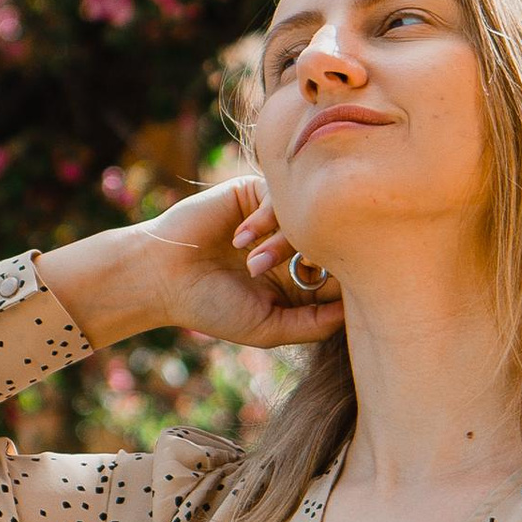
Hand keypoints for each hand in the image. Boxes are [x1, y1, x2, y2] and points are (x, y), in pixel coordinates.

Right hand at [37, 178, 344, 355]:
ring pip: (307, 217)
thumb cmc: (212, 308)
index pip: (341, 270)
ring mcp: (274, 218)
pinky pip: (282, 194)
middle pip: (331, 240)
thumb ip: (315, 325)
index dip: (339, 277)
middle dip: (313, 258)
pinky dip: (266, 218)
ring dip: (283, 243)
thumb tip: (358, 314)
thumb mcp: (269, 327)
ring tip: (252, 265)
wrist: (163, 277)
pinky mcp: (254, 193)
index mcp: (297, 279)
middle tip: (289, 273)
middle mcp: (291, 246)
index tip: (315, 286)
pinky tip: (239, 239)